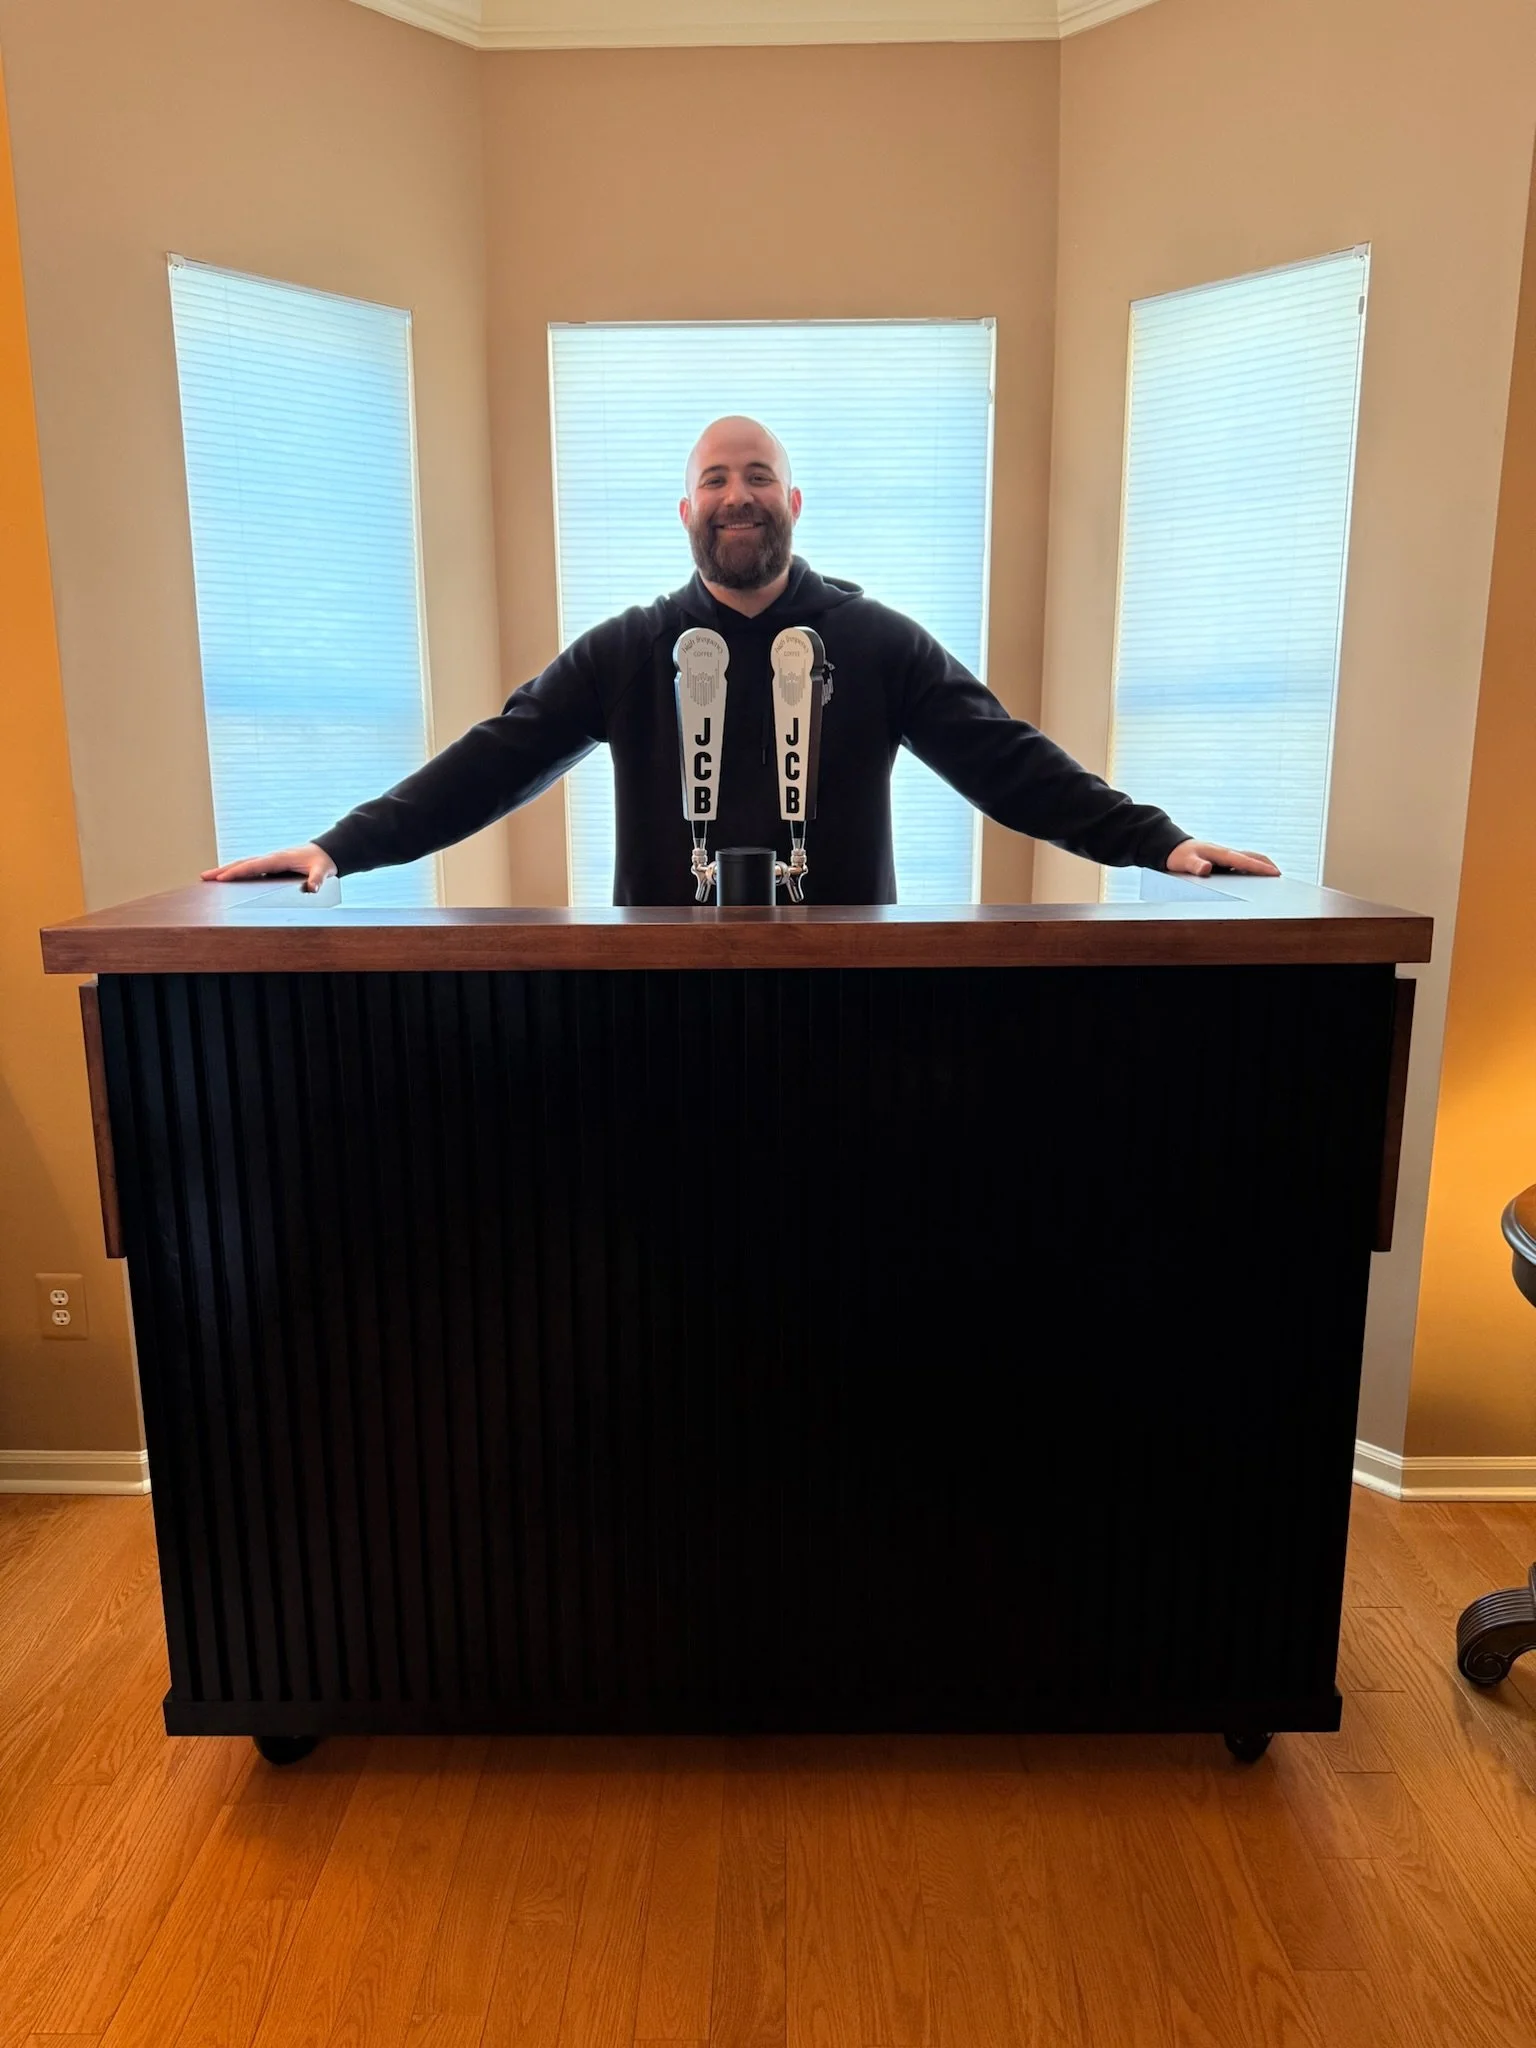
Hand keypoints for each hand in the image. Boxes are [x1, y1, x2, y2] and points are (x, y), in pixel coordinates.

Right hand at [201, 842, 337, 891]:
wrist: (326, 853)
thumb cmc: (323, 862)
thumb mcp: (323, 870)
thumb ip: (317, 879)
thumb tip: (312, 888)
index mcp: (279, 859)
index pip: (254, 866)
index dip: (238, 872)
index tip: (222, 878)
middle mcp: (271, 858)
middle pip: (242, 863)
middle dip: (223, 870)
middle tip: (204, 877)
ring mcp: (269, 861)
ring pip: (243, 865)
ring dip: (225, 871)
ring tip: (207, 878)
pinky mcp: (270, 866)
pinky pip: (249, 869)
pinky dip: (236, 872)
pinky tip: (226, 880)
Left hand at [1166, 840, 1279, 878]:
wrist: (1171, 846)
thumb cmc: (1178, 855)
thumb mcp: (1184, 862)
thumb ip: (1195, 866)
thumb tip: (1206, 869)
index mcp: (1219, 853)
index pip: (1243, 861)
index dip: (1260, 868)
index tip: (1275, 873)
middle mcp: (1225, 852)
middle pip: (1251, 857)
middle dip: (1266, 865)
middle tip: (1280, 876)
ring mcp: (1224, 855)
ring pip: (1247, 858)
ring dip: (1261, 865)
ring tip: (1273, 876)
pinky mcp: (1222, 859)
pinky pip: (1240, 863)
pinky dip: (1251, 867)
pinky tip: (1253, 878)